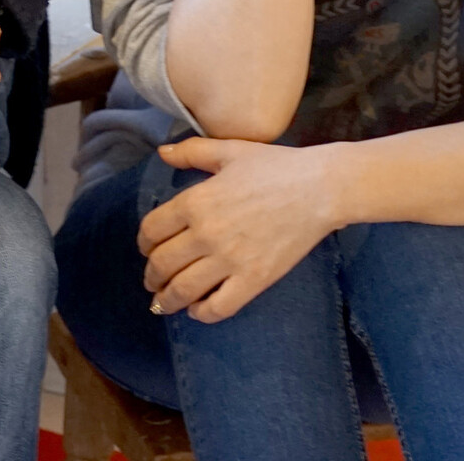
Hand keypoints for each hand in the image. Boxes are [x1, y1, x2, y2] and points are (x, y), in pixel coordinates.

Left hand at [138, 137, 336, 322]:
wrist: (319, 189)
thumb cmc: (274, 166)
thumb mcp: (229, 150)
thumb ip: (192, 152)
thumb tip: (162, 153)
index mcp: (196, 201)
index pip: (152, 229)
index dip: (144, 242)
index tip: (146, 247)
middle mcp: (206, 234)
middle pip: (162, 263)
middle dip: (151, 276)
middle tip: (151, 280)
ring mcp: (230, 260)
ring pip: (183, 290)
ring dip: (166, 300)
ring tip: (163, 303)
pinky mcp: (254, 280)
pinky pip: (218, 307)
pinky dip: (201, 313)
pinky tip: (197, 309)